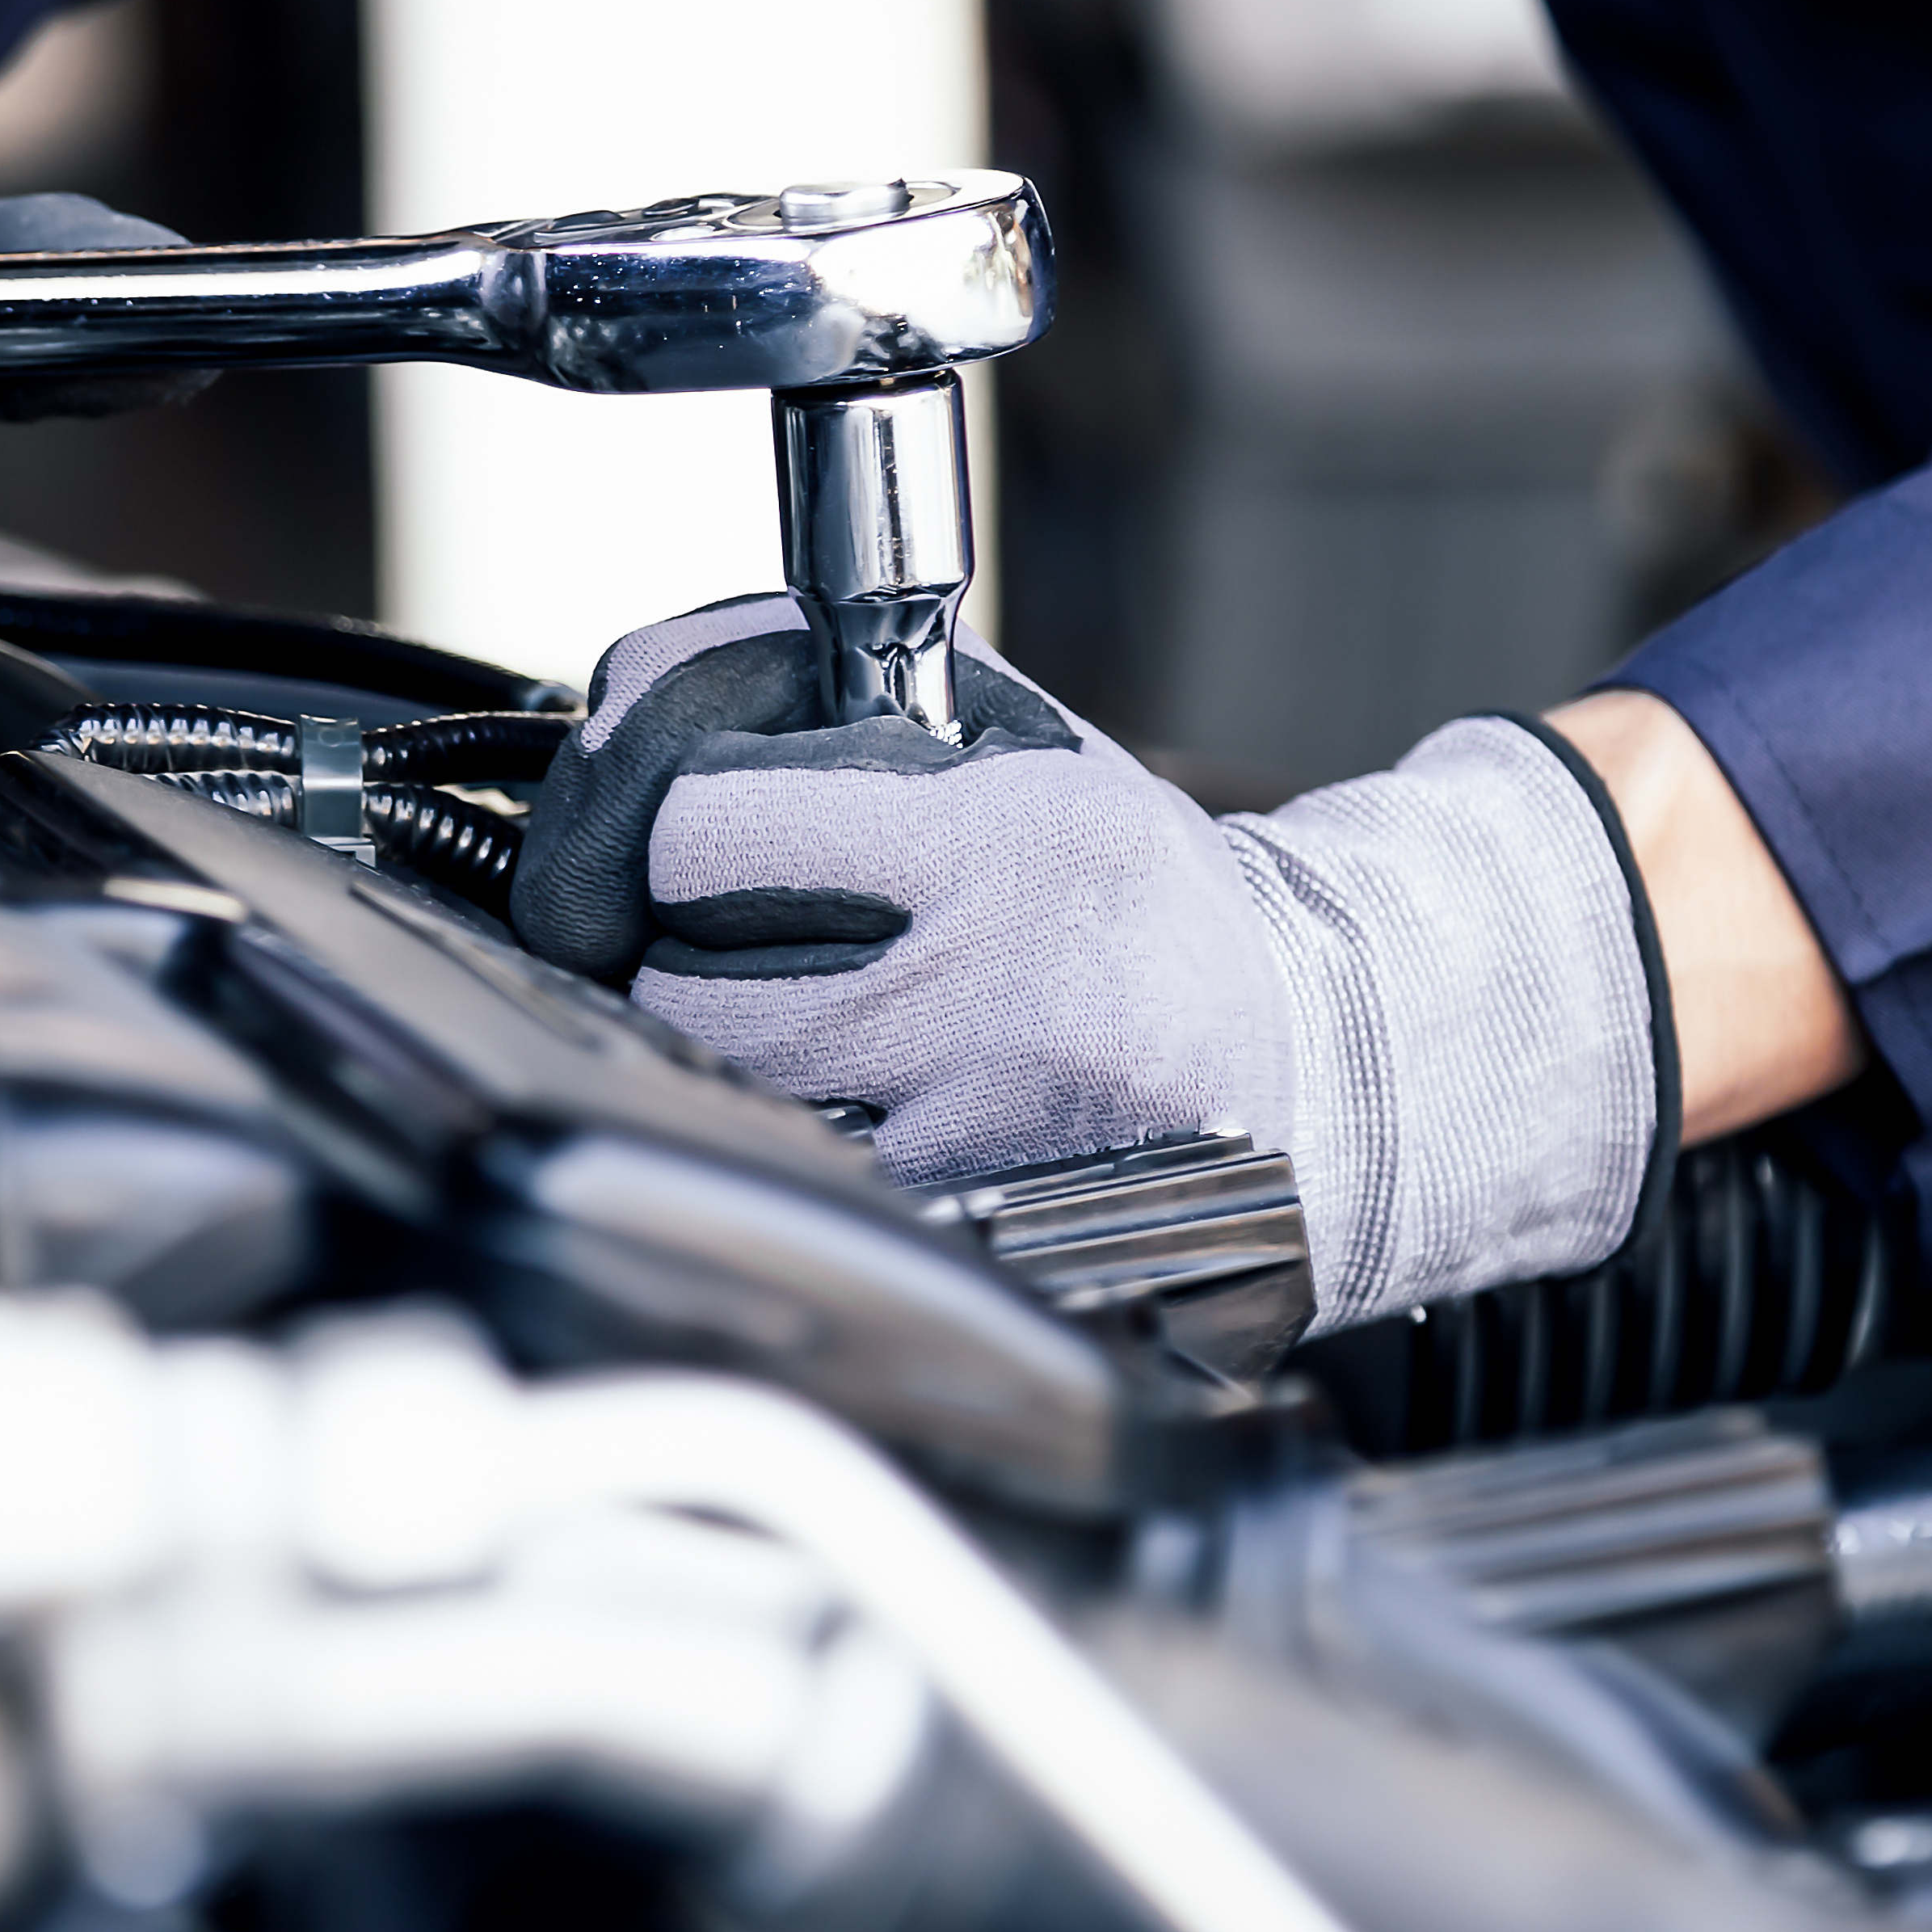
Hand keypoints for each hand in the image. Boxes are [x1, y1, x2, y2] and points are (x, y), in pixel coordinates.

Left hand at [512, 597, 1669, 1329]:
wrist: (1302, 1056)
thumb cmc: (1128, 893)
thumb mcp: (1014, 748)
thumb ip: (832, 704)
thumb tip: (629, 702)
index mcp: (999, 845)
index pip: (700, 831)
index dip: (672, 826)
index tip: (705, 834)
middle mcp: (987, 992)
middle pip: (678, 980)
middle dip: (674, 950)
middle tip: (734, 934)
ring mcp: (973, 1131)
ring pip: (719, 1093)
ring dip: (716, 1052)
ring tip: (803, 1011)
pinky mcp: (967, 1228)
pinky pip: (792, 1175)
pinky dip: (784, 1139)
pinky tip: (846, 1099)